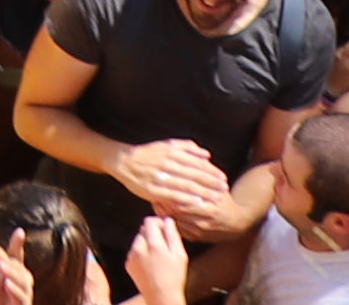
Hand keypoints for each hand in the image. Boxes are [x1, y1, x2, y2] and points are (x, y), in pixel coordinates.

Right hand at [112, 144, 231, 222]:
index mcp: (172, 152)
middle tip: (224, 190)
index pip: (197, 163)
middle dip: (211, 184)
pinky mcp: (153, 190)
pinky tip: (196, 204)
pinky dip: (185, 200)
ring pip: (185, 186)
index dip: (211, 172)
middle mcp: (167, 164)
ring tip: (215, 199)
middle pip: (194, 175)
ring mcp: (160, 177)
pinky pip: (172, 195)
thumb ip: (188, 147)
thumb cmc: (148, 153)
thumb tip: (207, 154)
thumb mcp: (167, 144)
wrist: (124, 161)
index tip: (223, 179)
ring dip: (202, 193)